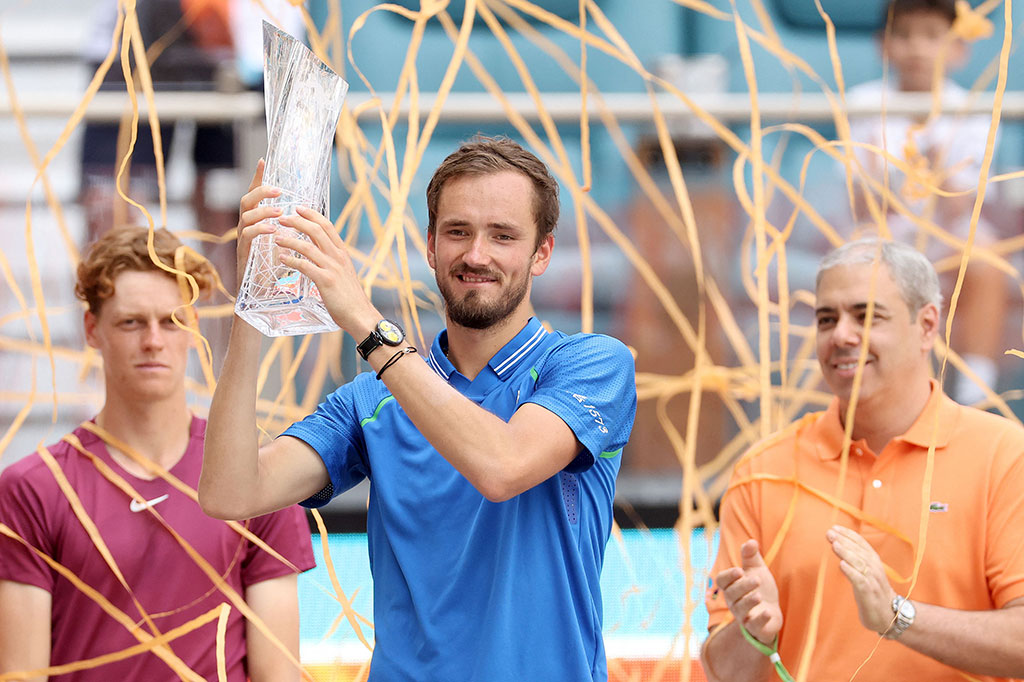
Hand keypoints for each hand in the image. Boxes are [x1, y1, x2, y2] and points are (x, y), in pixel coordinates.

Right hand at [235, 159, 281, 285]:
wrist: (261, 295)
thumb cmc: (273, 269)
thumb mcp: (283, 242)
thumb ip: (287, 227)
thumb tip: (303, 211)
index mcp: (257, 223)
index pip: (255, 196)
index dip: (258, 178)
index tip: (263, 160)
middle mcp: (247, 228)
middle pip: (246, 201)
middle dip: (260, 192)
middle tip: (278, 191)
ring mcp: (243, 241)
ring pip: (245, 216)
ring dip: (263, 211)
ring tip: (279, 211)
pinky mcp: (243, 254)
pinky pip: (246, 236)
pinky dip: (259, 230)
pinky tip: (272, 230)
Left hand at [273, 205, 377, 334]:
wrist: (360, 315)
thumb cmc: (350, 298)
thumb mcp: (343, 273)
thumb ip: (332, 262)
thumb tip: (318, 254)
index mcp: (342, 253)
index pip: (327, 226)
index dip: (312, 214)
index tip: (298, 208)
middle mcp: (338, 256)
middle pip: (316, 230)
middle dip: (297, 221)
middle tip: (281, 218)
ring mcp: (332, 268)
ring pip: (308, 246)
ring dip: (290, 240)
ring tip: (276, 238)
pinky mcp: (325, 281)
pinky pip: (305, 266)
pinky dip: (291, 260)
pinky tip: (282, 258)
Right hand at [715, 539, 782, 645]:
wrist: (772, 613)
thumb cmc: (760, 588)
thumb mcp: (757, 570)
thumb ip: (751, 557)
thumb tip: (751, 541)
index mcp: (731, 586)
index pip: (722, 581)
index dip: (728, 576)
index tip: (739, 570)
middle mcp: (734, 602)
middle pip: (732, 594)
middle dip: (743, 586)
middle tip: (757, 580)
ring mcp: (744, 616)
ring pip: (741, 610)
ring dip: (749, 602)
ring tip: (759, 596)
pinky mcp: (755, 628)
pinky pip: (754, 626)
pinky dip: (760, 619)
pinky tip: (767, 612)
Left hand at [826, 525, 896, 634]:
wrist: (889, 615)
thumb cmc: (873, 591)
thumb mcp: (864, 572)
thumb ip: (853, 558)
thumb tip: (837, 543)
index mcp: (873, 561)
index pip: (861, 543)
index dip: (848, 534)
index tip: (834, 527)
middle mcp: (875, 568)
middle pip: (859, 551)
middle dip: (844, 541)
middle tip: (829, 533)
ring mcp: (873, 581)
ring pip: (860, 564)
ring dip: (847, 553)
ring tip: (835, 545)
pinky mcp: (870, 594)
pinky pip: (861, 581)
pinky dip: (852, 573)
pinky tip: (842, 565)